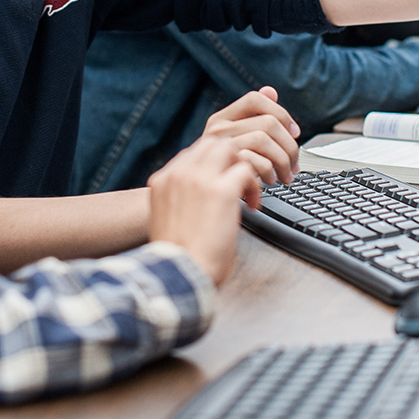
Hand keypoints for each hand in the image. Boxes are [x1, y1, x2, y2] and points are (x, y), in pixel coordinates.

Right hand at [148, 135, 260, 286]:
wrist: (178, 274)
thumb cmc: (177, 257)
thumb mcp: (166, 217)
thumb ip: (179, 198)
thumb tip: (202, 193)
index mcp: (163, 180)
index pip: (192, 153)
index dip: (212, 164)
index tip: (222, 180)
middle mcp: (179, 173)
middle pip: (212, 144)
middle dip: (230, 160)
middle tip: (239, 181)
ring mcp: (200, 179)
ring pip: (230, 149)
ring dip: (243, 166)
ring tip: (248, 189)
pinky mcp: (222, 191)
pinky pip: (247, 171)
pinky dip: (255, 186)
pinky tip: (254, 205)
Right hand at [201, 86, 299, 184]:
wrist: (194, 202)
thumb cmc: (218, 172)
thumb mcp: (233, 141)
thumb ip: (251, 117)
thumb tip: (271, 91)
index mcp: (220, 119)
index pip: (255, 98)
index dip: (281, 113)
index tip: (293, 133)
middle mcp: (216, 129)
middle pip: (267, 122)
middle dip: (290, 145)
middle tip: (293, 165)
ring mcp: (217, 147)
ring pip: (263, 139)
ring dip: (282, 161)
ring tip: (283, 176)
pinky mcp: (221, 168)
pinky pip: (256, 161)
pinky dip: (269, 173)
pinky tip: (267, 183)